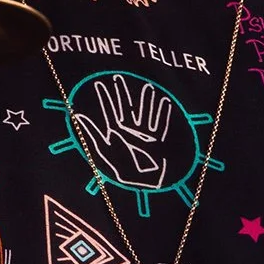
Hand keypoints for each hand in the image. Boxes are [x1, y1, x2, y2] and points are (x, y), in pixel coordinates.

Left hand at [74, 70, 171, 188]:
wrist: (154, 187)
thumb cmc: (133, 180)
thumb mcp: (117, 165)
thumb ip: (111, 147)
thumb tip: (111, 130)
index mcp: (115, 139)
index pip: (108, 115)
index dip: (104, 101)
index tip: (99, 85)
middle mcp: (129, 135)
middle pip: (123, 110)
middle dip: (121, 95)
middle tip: (118, 77)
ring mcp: (144, 137)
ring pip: (143, 113)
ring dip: (144, 100)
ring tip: (147, 86)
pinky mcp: (158, 141)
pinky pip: (160, 123)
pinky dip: (162, 113)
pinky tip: (164, 100)